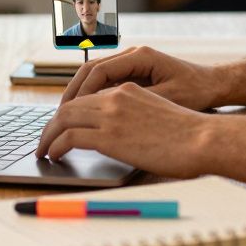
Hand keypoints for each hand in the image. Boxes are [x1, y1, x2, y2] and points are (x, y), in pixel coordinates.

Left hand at [34, 83, 214, 176]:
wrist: (202, 139)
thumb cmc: (188, 134)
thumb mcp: (156, 113)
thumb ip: (133, 116)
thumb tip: (116, 134)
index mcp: (128, 89)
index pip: (86, 96)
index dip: (68, 111)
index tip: (60, 126)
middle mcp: (116, 97)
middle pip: (70, 105)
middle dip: (52, 124)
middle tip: (45, 140)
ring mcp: (112, 115)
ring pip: (64, 119)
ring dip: (48, 135)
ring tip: (43, 151)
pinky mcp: (110, 136)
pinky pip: (70, 137)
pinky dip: (56, 146)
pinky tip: (53, 155)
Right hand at [58, 46, 224, 110]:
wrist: (214, 84)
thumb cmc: (196, 91)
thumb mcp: (169, 99)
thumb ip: (139, 103)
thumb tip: (108, 113)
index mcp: (139, 56)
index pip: (98, 71)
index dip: (80, 93)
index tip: (67, 112)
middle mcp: (132, 55)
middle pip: (90, 70)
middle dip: (72, 93)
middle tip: (57, 117)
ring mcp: (132, 63)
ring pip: (95, 76)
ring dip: (79, 96)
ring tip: (64, 119)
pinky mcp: (134, 74)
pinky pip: (105, 84)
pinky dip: (92, 98)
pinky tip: (84, 116)